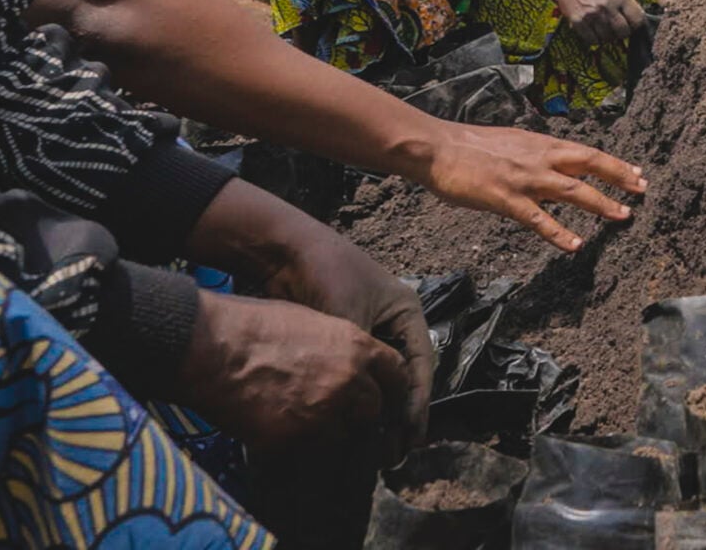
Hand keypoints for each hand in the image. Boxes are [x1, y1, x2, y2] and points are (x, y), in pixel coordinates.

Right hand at [176, 291, 415, 461]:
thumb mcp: (311, 321)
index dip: (393, 387)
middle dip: (360, 413)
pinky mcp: (295, 440)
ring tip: (299, 417)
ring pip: (342, 434)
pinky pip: (308, 452)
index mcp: (357, 347)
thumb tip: (349, 366)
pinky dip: (298, 445)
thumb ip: (340, 347)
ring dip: (328, 431)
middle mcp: (349, 382)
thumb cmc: (253, 326)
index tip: (389, 396)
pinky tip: (277, 428)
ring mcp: (324, 414)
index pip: (397, 374)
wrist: (211, 348)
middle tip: (337, 412)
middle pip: (373, 409)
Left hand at [185, 180, 433, 436]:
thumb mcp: (353, 321)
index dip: (417, 404)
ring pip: (379, 383)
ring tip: (374, 449)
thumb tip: (364, 410)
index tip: (412, 436)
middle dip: (400, 417)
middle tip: (394, 453)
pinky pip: (355, 381)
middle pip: (403, 379)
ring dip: (378, 414)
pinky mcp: (341, 346)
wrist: (285, 252)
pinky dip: (356, 404)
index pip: (420, 367)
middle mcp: (393, 327)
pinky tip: (350, 428)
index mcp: (407, 314)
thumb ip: (362, 363)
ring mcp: (368, 336)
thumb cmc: (329, 276)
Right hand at [421, 121, 648, 251]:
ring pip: (573, 191)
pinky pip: (538, 219)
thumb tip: (551, 164)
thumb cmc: (469, 146)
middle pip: (589, 164)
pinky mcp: (507, 199)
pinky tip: (575, 245)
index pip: (585, 152)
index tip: (636, 172)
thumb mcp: (511, 143)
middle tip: (643, 189)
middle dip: (619, 177)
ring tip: (623, 216)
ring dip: (601, 204)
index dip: (613, 163)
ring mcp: (525, 179)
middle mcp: (539, 158)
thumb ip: (534, 155)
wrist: (437, 148)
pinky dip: (559, 233)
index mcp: (540, 144)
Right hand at [553, 0, 646, 44]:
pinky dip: (593, 39)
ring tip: (602, 28)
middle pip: (624, 32)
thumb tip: (639, 20)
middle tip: (615, 30)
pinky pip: (593, 40)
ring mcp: (593, 14)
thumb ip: (627, 1)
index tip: (631, 26)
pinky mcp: (579, 21)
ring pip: (608, 38)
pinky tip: (592, 30)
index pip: (638, 19)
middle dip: (621, 34)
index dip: (635, 25)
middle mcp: (608, 5)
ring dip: (606, 37)